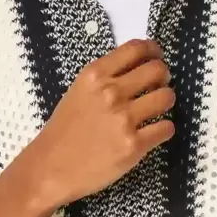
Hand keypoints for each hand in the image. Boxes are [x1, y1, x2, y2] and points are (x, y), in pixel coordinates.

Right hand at [30, 37, 175, 205]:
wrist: (50, 168)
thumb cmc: (64, 130)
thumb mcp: (78, 91)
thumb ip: (105, 78)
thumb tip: (137, 68)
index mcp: (95, 75)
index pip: (136, 49)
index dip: (153, 51)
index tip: (156, 58)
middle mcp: (111, 93)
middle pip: (158, 70)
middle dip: (163, 76)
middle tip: (159, 86)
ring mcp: (123, 120)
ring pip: (167, 97)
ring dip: (166, 101)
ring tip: (155, 110)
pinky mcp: (133, 146)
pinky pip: (166, 128)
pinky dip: (164, 129)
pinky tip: (153, 132)